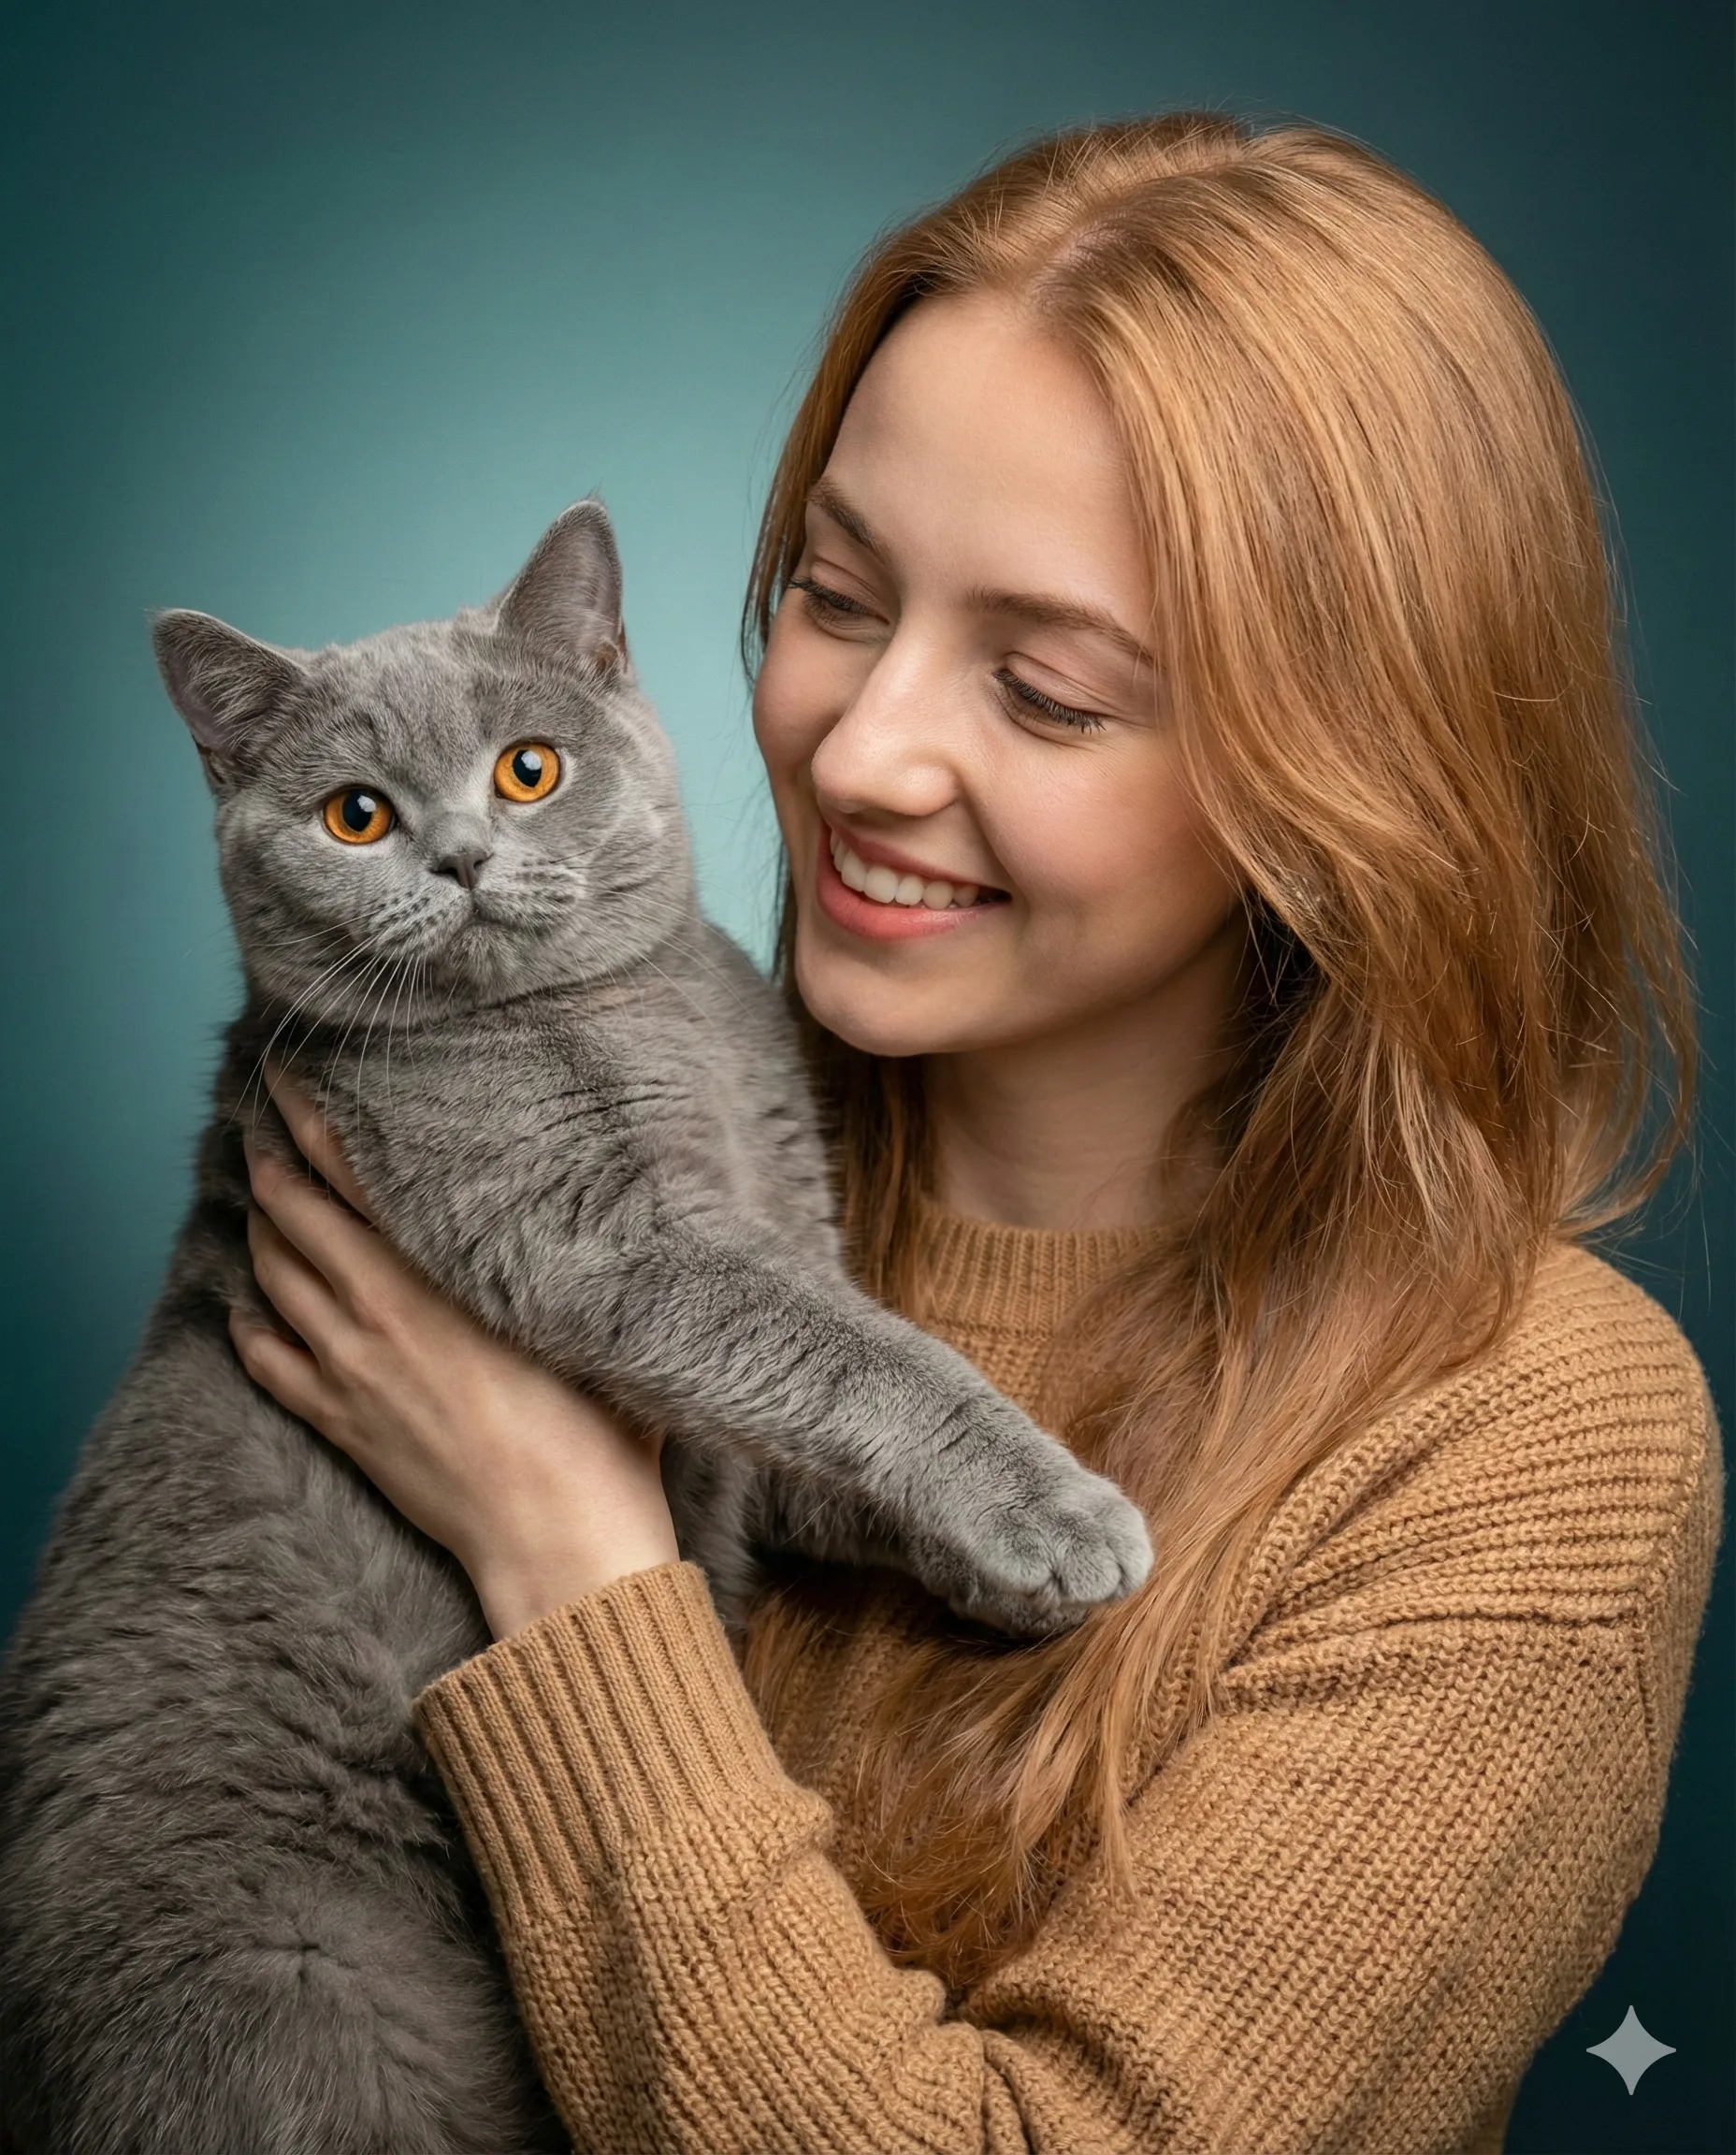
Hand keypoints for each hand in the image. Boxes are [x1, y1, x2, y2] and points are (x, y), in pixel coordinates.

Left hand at [232, 1069, 679, 1637]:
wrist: (557, 1537)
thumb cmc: (598, 1428)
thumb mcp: (591, 1318)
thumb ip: (559, 1255)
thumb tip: (575, 1196)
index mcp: (437, 1273)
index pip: (352, 1171)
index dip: (311, 1115)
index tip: (288, 1072)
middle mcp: (377, 1311)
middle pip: (295, 1213)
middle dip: (273, 1160)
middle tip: (264, 1122)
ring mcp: (348, 1371)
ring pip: (271, 1278)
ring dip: (260, 1231)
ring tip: (259, 1197)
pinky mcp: (341, 1425)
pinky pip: (267, 1361)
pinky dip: (249, 1322)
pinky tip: (247, 1305)